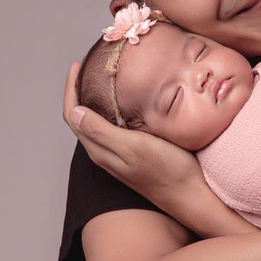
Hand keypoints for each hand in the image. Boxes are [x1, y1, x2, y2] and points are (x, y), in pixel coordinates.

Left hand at [63, 61, 203, 211]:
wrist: (190, 194)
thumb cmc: (166, 170)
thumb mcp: (133, 147)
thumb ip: (102, 131)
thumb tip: (74, 111)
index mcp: (100, 149)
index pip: (73, 115)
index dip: (70, 89)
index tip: (77, 65)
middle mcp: (105, 152)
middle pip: (81, 117)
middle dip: (79, 91)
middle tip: (89, 67)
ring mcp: (120, 154)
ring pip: (97, 122)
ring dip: (95, 100)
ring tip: (105, 78)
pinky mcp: (134, 153)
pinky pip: (113, 127)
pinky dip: (112, 109)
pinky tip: (127, 101)